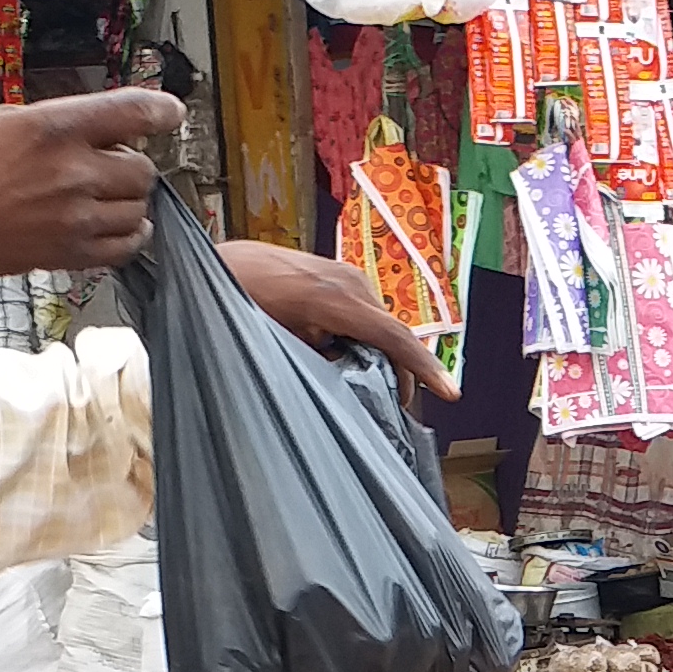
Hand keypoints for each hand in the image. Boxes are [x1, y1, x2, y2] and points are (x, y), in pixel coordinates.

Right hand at [0, 90, 178, 286]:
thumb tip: (98, 128)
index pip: (132, 112)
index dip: (160, 110)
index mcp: (55, 128)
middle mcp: (73, 172)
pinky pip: (127, 246)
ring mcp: (76, 216)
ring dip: (128, 201)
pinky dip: (129, 235)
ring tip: (101, 196)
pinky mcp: (73, 253)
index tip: (171, 112)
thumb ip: (59, 123)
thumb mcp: (3, 121)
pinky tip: (114, 226)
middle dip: (130, 163)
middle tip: (106, 164)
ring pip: (140, 208)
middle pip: (143, 167)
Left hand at [229, 239, 459, 406]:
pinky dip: (364, 339)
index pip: (392, 336)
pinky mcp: (341, 277)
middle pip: (391, 335)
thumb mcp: (273, 341)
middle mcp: (347, 281)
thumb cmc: (239, 299)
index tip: (450, 392)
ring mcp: (346, 275)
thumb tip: (345, 382)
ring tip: (359, 383)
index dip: (423, 367)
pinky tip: (342, 356)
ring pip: (379, 327)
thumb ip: (315, 362)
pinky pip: (366, 315)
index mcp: (331, 298)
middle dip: (398, 372)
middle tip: (391, 408)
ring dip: (378, 355)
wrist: (222, 263)